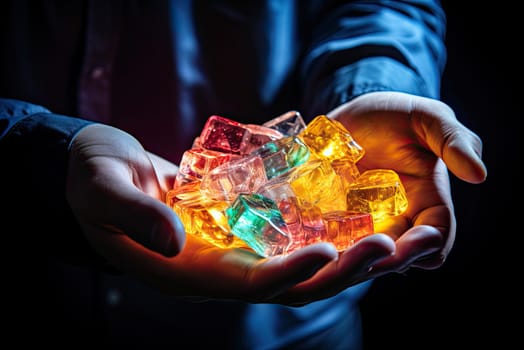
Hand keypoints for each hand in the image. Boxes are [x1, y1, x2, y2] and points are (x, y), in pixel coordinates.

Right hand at [66, 124, 361, 302]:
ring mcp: (232, 247)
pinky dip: (322, 228)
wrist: (101, 170)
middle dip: (337, 271)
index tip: (327, 252)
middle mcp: (217, 268)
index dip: (287, 273)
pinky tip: (353, 212)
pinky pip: (287, 233)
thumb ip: (132, 214)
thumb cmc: (90, 179)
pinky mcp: (240, 224)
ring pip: (296, 261)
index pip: (245, 283)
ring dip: (343, 254)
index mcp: (184, 270)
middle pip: (287, 283)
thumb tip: (175, 240)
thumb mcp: (100, 189)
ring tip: (388, 234)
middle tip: (386, 247)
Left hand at [273, 91, 486, 303]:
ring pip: (361, 255)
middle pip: (396, 255)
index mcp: (427, 201)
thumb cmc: (395, 114)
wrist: (352, 114)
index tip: (411, 244)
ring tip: (334, 253)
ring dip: (350, 259)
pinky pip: (329, 240)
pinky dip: (323, 244)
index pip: (436, 237)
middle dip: (383, 259)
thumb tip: (479, 175)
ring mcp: (362, 223)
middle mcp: (396, 219)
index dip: (426, 245)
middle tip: (363, 254)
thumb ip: (454, 140)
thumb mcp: (428, 118)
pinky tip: (309, 240)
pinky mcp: (332, 219)